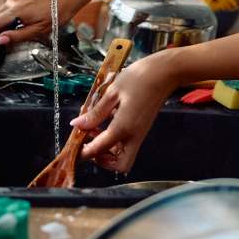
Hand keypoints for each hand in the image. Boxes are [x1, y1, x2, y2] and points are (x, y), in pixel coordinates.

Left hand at [71, 52, 180, 172]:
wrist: (165, 73)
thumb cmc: (138, 79)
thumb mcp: (112, 93)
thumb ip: (95, 112)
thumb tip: (77, 125)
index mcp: (124, 128)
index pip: (100, 148)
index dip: (84, 151)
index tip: (73, 148)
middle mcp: (134, 136)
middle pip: (119, 165)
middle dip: (102, 160)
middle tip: (89, 144)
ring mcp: (140, 134)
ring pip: (124, 156)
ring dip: (107, 150)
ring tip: (94, 130)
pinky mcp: (142, 128)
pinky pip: (127, 143)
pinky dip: (115, 140)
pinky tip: (106, 121)